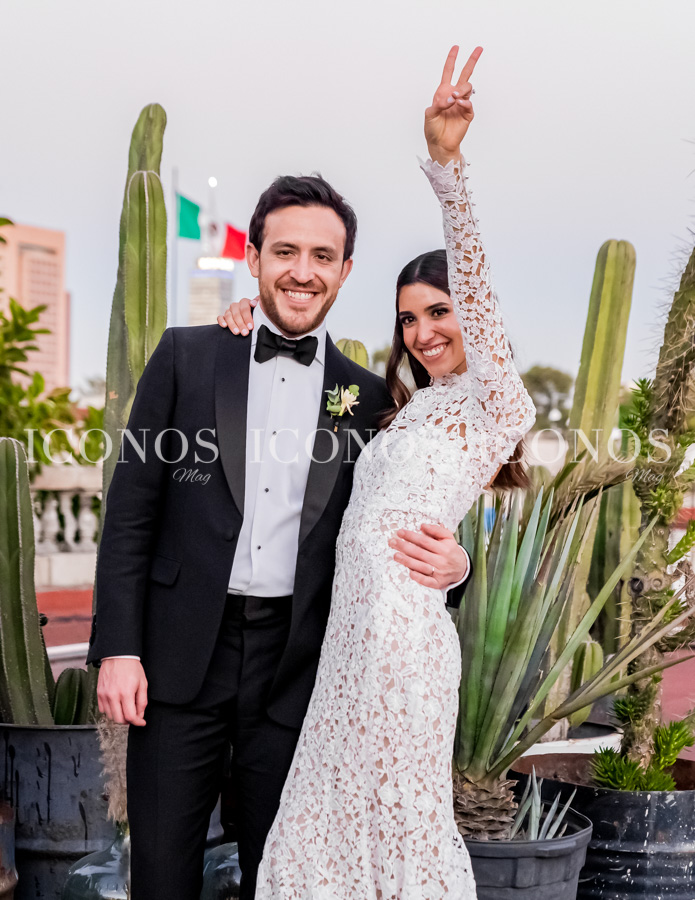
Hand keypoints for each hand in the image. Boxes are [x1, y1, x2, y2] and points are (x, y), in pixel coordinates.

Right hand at [97, 658, 147, 725]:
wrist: (118, 655)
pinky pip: (103, 709)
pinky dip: (110, 711)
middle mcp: (113, 696)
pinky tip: (116, 704)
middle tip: (133, 716)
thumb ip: (142, 701)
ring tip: (125, 708)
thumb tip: (140, 715)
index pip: (130, 717)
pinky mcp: (99, 693)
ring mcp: (104, 695)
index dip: (137, 722)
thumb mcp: (143, 683)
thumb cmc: (131, 667)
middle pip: (119, 720)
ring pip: (110, 716)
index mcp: (126, 693)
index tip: (141, 722)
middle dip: (128, 721)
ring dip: (119, 716)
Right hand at [217, 296, 258, 334]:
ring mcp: (229, 311)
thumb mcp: (260, 310)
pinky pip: (220, 317)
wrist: (251, 321)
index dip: (247, 317)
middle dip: (241, 324)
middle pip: (237, 313)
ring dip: (232, 325)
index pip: (245, 308)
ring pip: (228, 316)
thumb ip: (259, 305)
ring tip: (237, 333)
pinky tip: (224, 326)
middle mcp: (236, 306)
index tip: (251, 327)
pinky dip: (221, 321)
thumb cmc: (257, 316)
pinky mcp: (223, 317)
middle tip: (245, 333)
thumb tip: (255, 303)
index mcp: (245, 302)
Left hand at [389, 523, 468, 589]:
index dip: (411, 536)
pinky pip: (427, 581)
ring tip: (396, 555)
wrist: (462, 568)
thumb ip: (436, 530)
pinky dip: (419, 577)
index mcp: (444, 548)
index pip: (425, 541)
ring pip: (421, 567)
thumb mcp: (448, 537)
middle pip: (420, 553)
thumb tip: (422, 526)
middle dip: (404, 547)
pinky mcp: (438, 583)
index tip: (400, 532)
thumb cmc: (450, 550)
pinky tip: (410, 572)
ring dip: (407, 561)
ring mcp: (440, 573)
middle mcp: (441, 560)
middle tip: (392, 542)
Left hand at [425, 45, 482, 165]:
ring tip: (455, 98)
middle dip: (472, 60)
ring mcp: (462, 104)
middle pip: (465, 74)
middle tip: (479, 49)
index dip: (452, 59)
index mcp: (443, 92)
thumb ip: (438, 103)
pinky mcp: (468, 114)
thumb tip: (451, 98)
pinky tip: (460, 104)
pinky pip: (469, 103)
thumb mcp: (429, 114)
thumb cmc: (432, 129)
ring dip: (462, 89)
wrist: (440, 144)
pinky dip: (465, 102)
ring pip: (468, 87)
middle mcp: (454, 95)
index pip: (448, 72)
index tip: (456, 47)